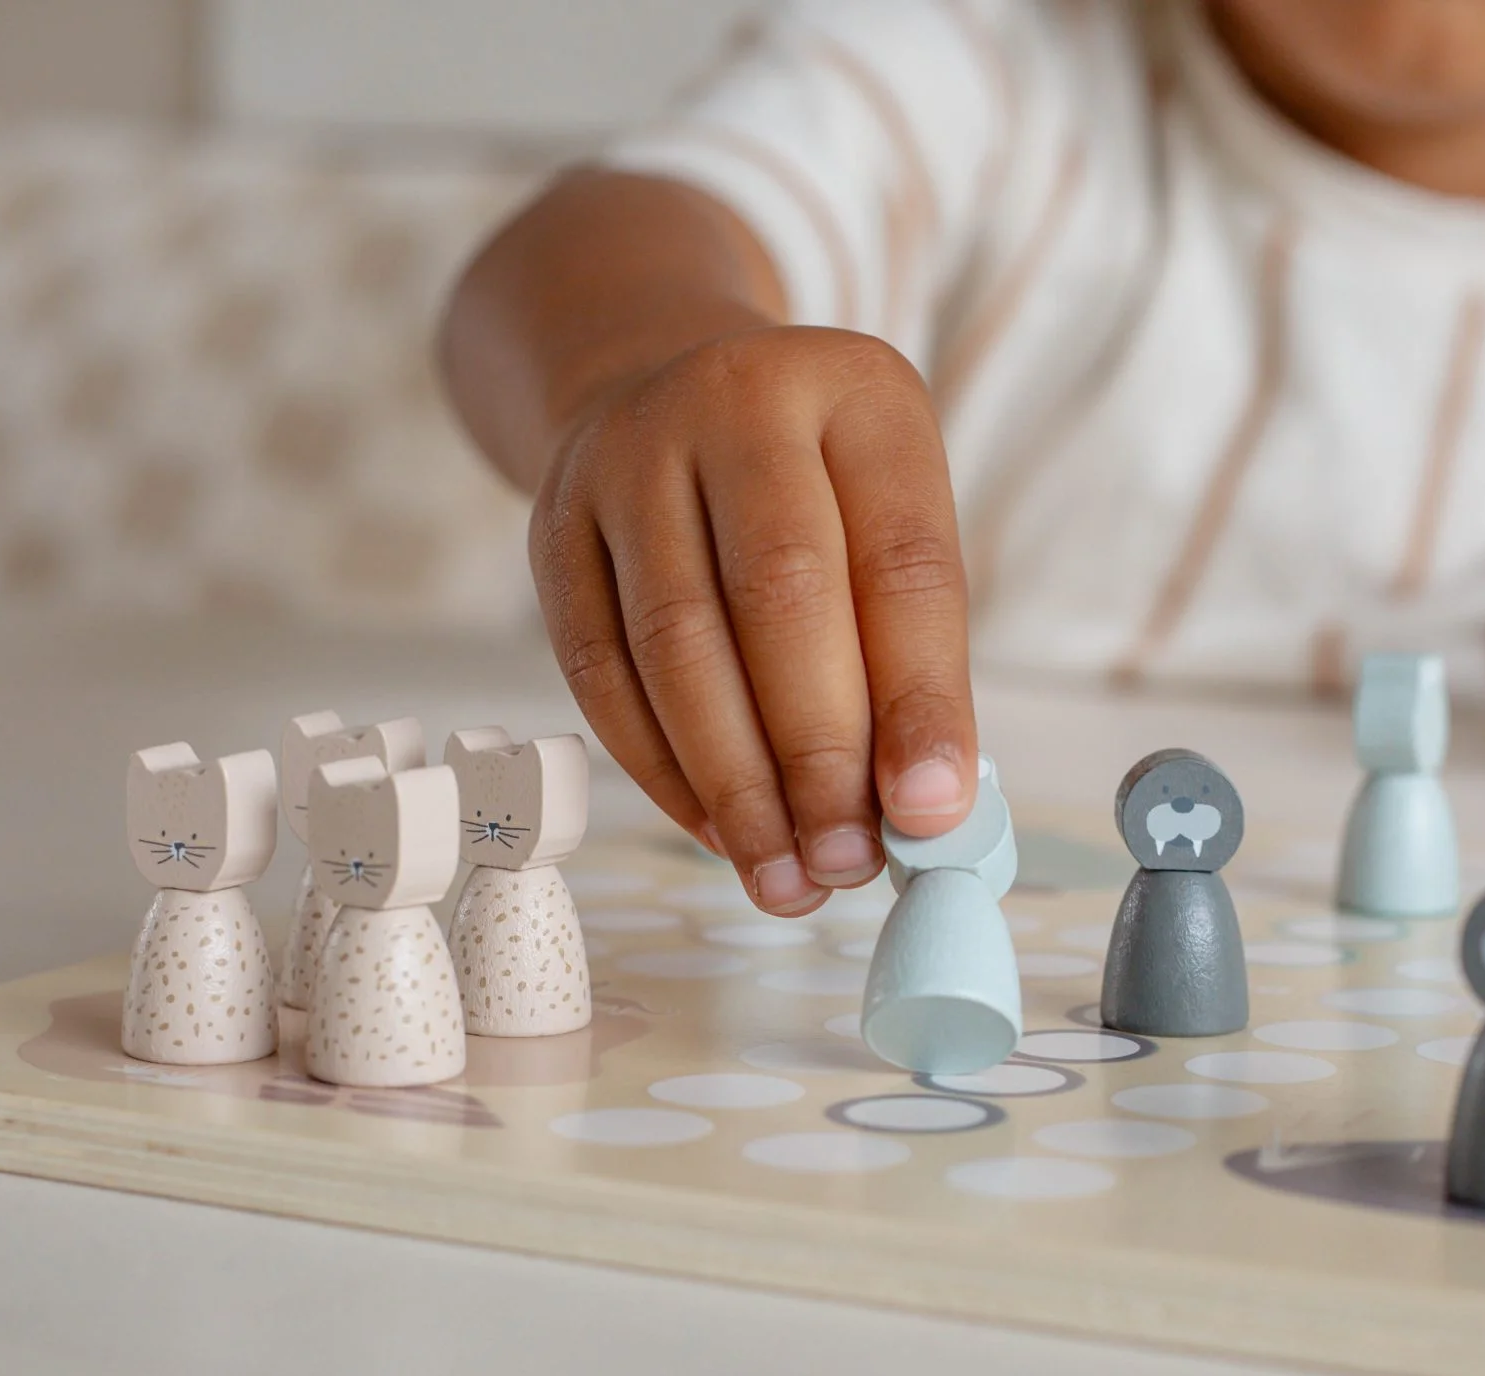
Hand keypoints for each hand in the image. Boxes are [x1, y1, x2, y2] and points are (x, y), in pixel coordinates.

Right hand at [530, 325, 976, 914]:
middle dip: (819, 754)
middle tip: (848, 862)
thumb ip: (912, 656)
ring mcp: (629, 458)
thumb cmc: (814, 494)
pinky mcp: (552, 526)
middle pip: (781, 597)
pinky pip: (602, 673)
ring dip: (737, 785)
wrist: (660, 390)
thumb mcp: (888, 525)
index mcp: (858, 393)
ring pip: (677, 645)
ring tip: (788, 877)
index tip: (932, 812)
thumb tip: (922, 812)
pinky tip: (720, 832)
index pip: (903, 561)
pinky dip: (664, 772)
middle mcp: (737, 403)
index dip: (920, 699)